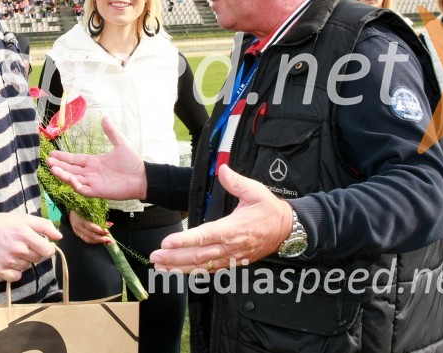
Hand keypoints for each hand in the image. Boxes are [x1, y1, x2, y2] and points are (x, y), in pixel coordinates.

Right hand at [0, 214, 61, 281]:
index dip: (47, 248)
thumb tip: (59, 236)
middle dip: (33, 252)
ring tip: (13, 251)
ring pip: (26, 267)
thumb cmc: (4, 224)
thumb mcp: (24, 219)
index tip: (41, 244)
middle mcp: (18, 249)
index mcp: (25, 235)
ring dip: (23, 261)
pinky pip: (16, 277)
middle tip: (22, 244)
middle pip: (37, 259)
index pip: (47, 251)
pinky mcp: (0, 271)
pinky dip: (14, 272)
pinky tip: (8, 261)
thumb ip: (44, 226)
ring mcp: (8, 261)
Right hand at [46, 117, 146, 200]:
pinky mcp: (97, 191)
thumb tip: (105, 117)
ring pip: (73, 179)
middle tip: (48, 160)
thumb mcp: (120, 143)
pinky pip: (82, 189)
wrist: (142, 177)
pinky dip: (75, 184)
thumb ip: (111, 132)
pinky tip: (69, 178)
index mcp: (93, 162)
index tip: (52, 153)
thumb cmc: (132, 162)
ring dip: (63, 174)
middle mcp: (90, 172)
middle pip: (70, 169)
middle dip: (59, 165)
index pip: (74, 159)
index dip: (63, 157)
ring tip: (53, 168)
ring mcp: (93, 182)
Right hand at [68, 210, 110, 244]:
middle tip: (108, 240)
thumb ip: (99, 218)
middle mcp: (78, 226)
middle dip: (100, 238)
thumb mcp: (90, 210)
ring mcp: (77, 231)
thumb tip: (110, 224)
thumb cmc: (81, 208)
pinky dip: (93, 241)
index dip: (99, 230)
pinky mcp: (77, 234)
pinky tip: (99, 241)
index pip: (91, 226)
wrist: (69, 210)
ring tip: (106, 241)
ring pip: (88, 239)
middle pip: (90, 235)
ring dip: (98, 241)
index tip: (107, 231)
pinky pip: (86, 239)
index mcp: (80, 219)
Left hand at [149, 164, 292, 272]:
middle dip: (175, 257)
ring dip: (180, 267)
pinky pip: (210, 270)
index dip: (185, 240)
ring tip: (160, 266)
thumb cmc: (270, 210)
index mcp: (233, 228)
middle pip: (199, 255)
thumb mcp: (255, 191)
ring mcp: (231, 257)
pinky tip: (178, 271)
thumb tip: (222, 169)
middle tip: (155, 256)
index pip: (205, 236)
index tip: (168, 242)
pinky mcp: (233, 262)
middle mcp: (230, 246)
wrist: (287, 230)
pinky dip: (193, 272)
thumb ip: (236, 181)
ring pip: (202, 266)